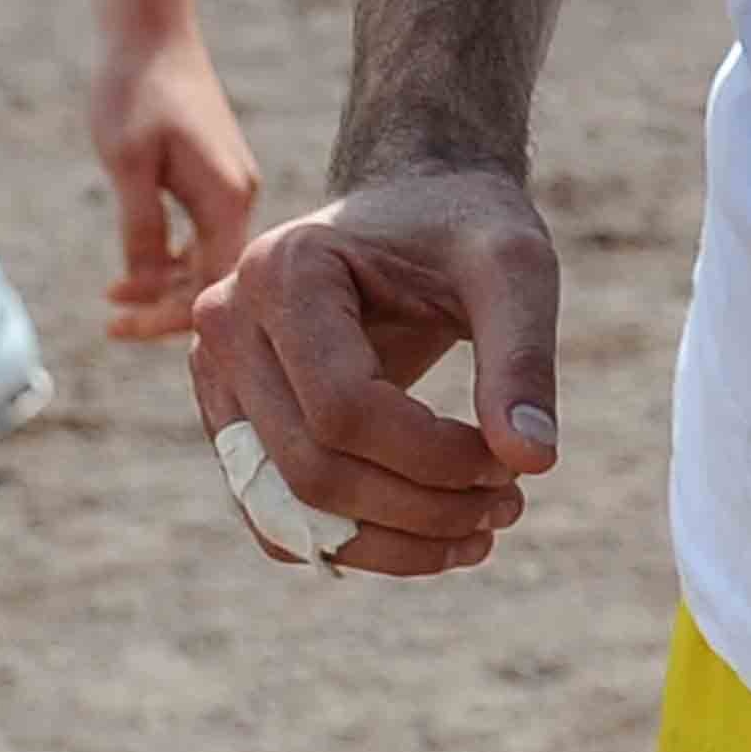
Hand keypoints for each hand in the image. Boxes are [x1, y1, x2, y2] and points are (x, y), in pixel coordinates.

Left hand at [92, 23, 258, 340]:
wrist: (152, 34)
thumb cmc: (135, 93)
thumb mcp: (127, 165)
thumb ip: (142, 228)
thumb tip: (147, 286)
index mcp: (227, 196)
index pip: (212, 283)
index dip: (169, 316)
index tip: (118, 327)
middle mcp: (240, 195)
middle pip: (215, 278)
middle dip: (164, 308)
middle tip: (110, 325)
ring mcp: (231, 186)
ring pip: (207, 259)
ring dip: (163, 286)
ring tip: (113, 301)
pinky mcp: (215, 178)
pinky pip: (201, 236)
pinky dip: (168, 259)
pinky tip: (131, 271)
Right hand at [187, 164, 558, 579]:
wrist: (419, 207)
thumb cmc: (467, 229)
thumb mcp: (514, 269)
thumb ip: (522, 358)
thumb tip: (534, 461)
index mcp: (285, 270)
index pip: (346, 409)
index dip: (434, 457)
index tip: (513, 462)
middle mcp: (227, 323)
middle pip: (313, 467)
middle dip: (422, 507)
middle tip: (510, 501)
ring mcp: (216, 376)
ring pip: (289, 508)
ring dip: (391, 544)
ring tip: (483, 528)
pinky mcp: (232, 420)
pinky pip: (278, 515)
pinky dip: (356, 542)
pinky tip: (436, 535)